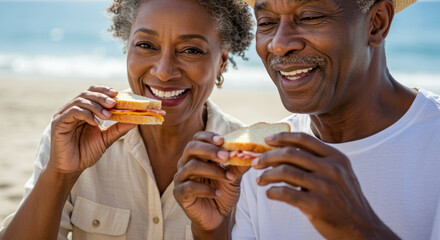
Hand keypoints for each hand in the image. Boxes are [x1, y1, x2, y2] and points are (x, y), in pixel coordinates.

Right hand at [47, 85, 135, 176]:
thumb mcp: (106, 138)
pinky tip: (95, 123)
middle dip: (102, 97)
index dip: (104, 90)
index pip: (92, 92)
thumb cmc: (86, 152)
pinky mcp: (58, 123)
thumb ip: (119, 127)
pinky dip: (86, 114)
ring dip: (96, 106)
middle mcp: (72, 109)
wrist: (72, 168)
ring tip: (108, 116)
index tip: (117, 94)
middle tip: (114, 103)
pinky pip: (72, 112)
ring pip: (80, 101)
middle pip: (86, 94)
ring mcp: (63, 115)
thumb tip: (136, 119)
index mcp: (83, 110)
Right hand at [173, 131, 249, 230]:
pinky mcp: (179, 193)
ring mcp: (181, 178)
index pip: (197, 138)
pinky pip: (190, 187)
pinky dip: (206, 190)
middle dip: (209, 150)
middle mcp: (186, 163)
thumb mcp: (233, 177)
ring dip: (213, 171)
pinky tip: (218, 193)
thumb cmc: (222, 192)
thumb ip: (239, 164)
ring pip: (192, 167)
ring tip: (229, 178)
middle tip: (226, 156)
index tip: (222, 140)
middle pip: (191, 148)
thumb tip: (251, 151)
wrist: (217, 216)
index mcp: (197, 155)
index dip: (208, 137)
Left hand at [252, 132, 397, 239]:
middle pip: (290, 153)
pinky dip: (273, 192)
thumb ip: (317, 161)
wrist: (362, 227)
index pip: (303, 139)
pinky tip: (270, 193)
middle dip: (268, 156)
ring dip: (267, 175)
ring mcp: (324, 187)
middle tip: (256, 162)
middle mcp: (331, 169)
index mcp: (336, 157)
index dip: (282, 137)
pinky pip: (286, 193)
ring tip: (260, 180)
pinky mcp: (317, 205)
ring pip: (285, 172)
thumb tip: (285, 151)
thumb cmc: (344, 199)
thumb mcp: (338, 173)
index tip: (267, 140)